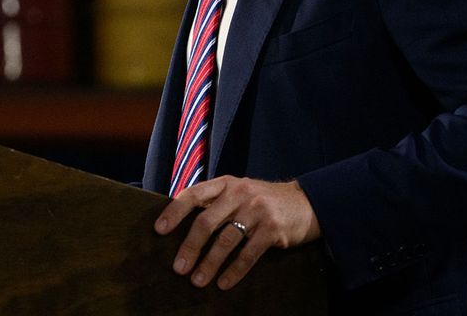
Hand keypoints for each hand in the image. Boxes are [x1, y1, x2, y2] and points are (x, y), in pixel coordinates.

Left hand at [155, 176, 320, 289]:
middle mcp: (240, 194)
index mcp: (226, 184)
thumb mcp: (239, 191)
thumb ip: (215, 202)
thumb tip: (181, 223)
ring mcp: (257, 211)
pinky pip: (249, 254)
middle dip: (190, 247)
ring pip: (226, 241)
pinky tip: (224, 283)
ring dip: (209, 263)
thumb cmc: (263, 200)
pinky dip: (234, 271)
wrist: (306, 203)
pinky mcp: (273, 230)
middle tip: (178, 268)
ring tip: (198, 281)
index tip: (159, 230)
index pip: (194, 194)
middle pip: (207, 222)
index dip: (174, 211)